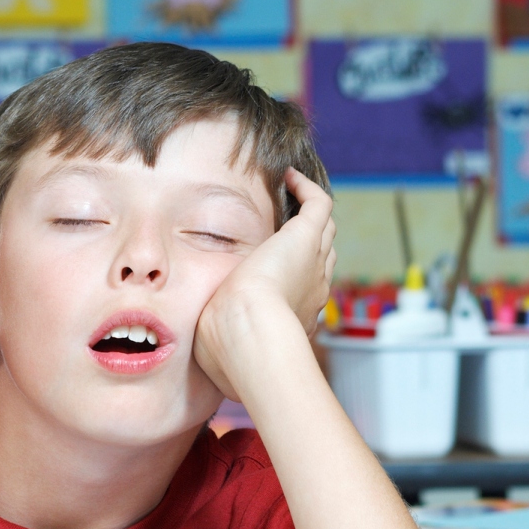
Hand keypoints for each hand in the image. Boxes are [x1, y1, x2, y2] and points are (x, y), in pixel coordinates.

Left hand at [195, 168, 337, 399]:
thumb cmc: (231, 350)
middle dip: (310, 245)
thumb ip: (217, 345)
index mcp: (296, 315)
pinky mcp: (304, 238)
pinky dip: (307, 189)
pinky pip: (318, 204)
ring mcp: (312, 261)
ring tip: (293, 198)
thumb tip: (205, 351)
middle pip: (322, 258)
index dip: (294, 280)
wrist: (247, 334)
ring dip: (311, 215)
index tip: (276, 274)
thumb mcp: (221, 349)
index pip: (303, 291)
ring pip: (324, 231)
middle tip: (289, 229)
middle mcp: (313, 288)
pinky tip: (289, 177)